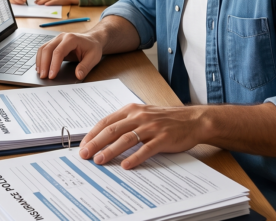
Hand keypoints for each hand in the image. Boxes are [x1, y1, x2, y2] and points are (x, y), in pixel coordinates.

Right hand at [36, 32, 102, 79]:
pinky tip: (40, 68)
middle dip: (44, 64)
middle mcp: (62, 37)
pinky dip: (40, 59)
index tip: (52, 76)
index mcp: (71, 39)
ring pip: (43, 49)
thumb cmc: (93, 48)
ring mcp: (56, 39)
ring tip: (40, 74)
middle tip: (43, 77)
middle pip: (47, 49)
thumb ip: (85, 67)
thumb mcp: (93, 58)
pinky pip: (43, 50)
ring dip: (40, 61)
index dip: (54, 64)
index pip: (59, 52)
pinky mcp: (54, 43)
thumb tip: (78, 76)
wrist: (92, 40)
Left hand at [78, 103, 207, 168]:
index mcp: (132, 110)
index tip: (83, 145)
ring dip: (110, 150)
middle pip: (112, 130)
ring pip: (126, 139)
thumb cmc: (166, 119)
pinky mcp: (163, 138)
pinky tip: (125, 165)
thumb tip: (103, 136)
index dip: (92, 134)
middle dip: (96, 143)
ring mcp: (151, 127)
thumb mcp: (143, 114)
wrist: (193, 120)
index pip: (106, 122)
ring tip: (100, 160)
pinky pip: (146, 149)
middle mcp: (139, 117)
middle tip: (85, 155)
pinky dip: (134, 158)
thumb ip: (125, 122)